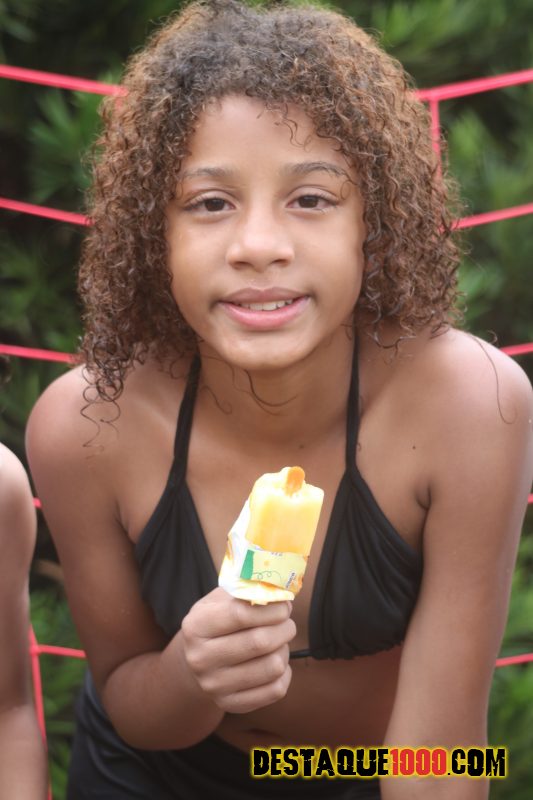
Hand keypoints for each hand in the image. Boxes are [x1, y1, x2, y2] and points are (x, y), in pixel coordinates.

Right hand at [181, 587, 295, 713]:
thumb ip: (246, 591)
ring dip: (284, 650)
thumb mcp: (220, 600)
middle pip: (260, 642)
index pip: (242, 614)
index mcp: (196, 626)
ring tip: (279, 642)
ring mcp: (214, 686)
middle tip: (287, 622)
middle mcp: (200, 659)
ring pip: (272, 666)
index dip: (271, 608)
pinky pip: (276, 690)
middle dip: (284, 628)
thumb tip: (280, 591)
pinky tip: (275, 661)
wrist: (196, 662)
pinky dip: (284, 673)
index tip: (284, 605)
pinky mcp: (231, 705)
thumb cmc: (216, 623)